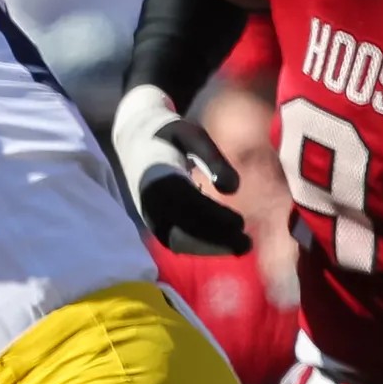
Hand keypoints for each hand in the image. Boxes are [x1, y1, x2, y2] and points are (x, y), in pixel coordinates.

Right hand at [113, 84, 251, 256]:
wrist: (135, 140)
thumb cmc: (171, 135)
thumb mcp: (193, 135)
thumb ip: (213, 158)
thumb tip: (233, 188)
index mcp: (158, 178)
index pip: (187, 204)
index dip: (214, 216)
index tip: (240, 223)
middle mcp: (150, 201)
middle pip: (183, 229)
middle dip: (216, 240)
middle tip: (246, 243)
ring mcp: (149, 215)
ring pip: (179, 241)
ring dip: (210, 248)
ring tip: (240, 246)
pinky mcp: (153, 222)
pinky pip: (175, 242)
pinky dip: (200, 247)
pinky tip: (224, 245)